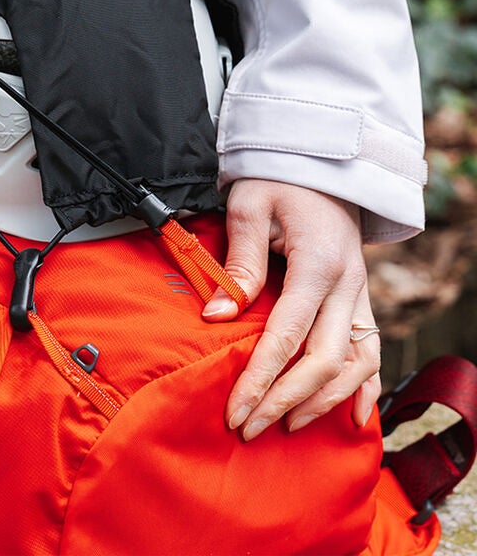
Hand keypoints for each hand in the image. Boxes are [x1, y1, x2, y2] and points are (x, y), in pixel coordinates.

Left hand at [203, 178, 380, 439]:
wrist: (320, 163)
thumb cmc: (278, 179)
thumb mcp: (249, 207)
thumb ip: (239, 262)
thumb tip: (218, 317)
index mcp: (318, 262)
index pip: (288, 335)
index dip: (261, 378)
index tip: (237, 409)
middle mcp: (347, 284)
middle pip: (325, 360)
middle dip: (286, 400)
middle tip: (250, 427)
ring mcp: (359, 292)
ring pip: (356, 363)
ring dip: (324, 401)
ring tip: (287, 425)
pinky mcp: (359, 297)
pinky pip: (372, 350)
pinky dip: (365, 386)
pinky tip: (353, 416)